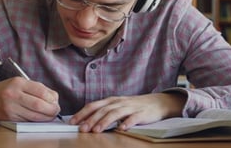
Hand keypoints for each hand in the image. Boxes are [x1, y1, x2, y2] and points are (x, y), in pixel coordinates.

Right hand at [0, 77, 60, 121]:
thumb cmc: (9, 88)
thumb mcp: (23, 82)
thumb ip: (39, 88)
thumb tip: (54, 98)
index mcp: (19, 83)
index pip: (40, 92)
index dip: (51, 98)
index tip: (55, 101)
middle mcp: (13, 95)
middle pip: (38, 105)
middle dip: (51, 109)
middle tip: (56, 110)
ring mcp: (10, 108)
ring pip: (34, 116)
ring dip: (46, 117)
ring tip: (50, 115)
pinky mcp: (9, 118)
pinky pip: (27, 121)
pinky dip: (37, 120)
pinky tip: (40, 117)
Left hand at [69, 92, 186, 132]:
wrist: (157, 103)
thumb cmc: (135, 106)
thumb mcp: (118, 106)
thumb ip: (105, 112)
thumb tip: (86, 122)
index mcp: (112, 101)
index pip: (94, 105)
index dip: (83, 113)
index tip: (73, 122)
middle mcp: (119, 102)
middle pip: (103, 110)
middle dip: (91, 119)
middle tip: (82, 129)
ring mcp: (130, 107)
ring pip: (115, 113)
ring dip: (105, 122)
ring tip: (97, 130)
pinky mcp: (141, 113)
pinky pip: (133, 118)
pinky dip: (127, 123)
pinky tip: (121, 129)